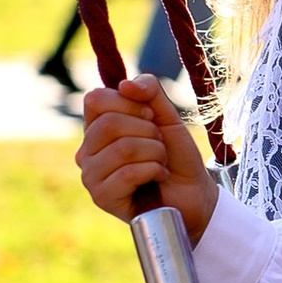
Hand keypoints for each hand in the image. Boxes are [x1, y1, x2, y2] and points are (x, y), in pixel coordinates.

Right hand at [77, 79, 216, 237]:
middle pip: (110, 124)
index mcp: (96, 127)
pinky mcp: (101, 197)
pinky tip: (158, 177)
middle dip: (147, 131)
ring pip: (122, 148)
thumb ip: (149, 91)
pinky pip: (128, 173)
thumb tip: (124, 85)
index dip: (129, 103)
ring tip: (160, 162)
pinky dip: (153, 170)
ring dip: (154, 152)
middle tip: (159, 144)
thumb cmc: (176, 155)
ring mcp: (90, 175)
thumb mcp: (166, 116)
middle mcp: (87, 150)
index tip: (150, 116)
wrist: (193, 193)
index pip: (95, 100)